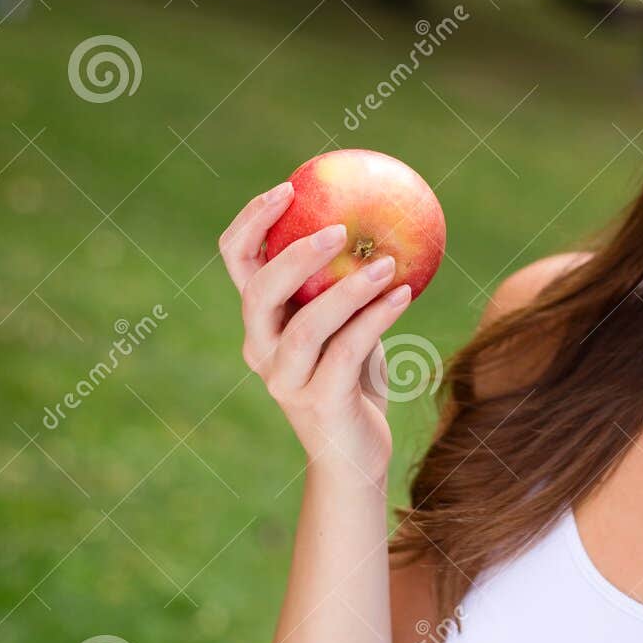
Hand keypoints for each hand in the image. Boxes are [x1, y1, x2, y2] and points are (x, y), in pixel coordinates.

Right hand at [219, 181, 413, 486]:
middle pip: (258, 291)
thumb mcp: (346, 321)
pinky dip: (376, 319)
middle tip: (338, 228)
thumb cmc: (352, 378)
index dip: (252, 221)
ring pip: (305, 326)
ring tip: (386, 263)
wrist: (354, 454)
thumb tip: (378, 214)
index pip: (237, 260)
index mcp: (260, 319)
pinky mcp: (319, 402)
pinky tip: (405, 293)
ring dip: (347, 290)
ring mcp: (285, 379)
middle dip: (293, 253)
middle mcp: (261, 348)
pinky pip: (346, 352)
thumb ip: (344, 280)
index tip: (290, 187)